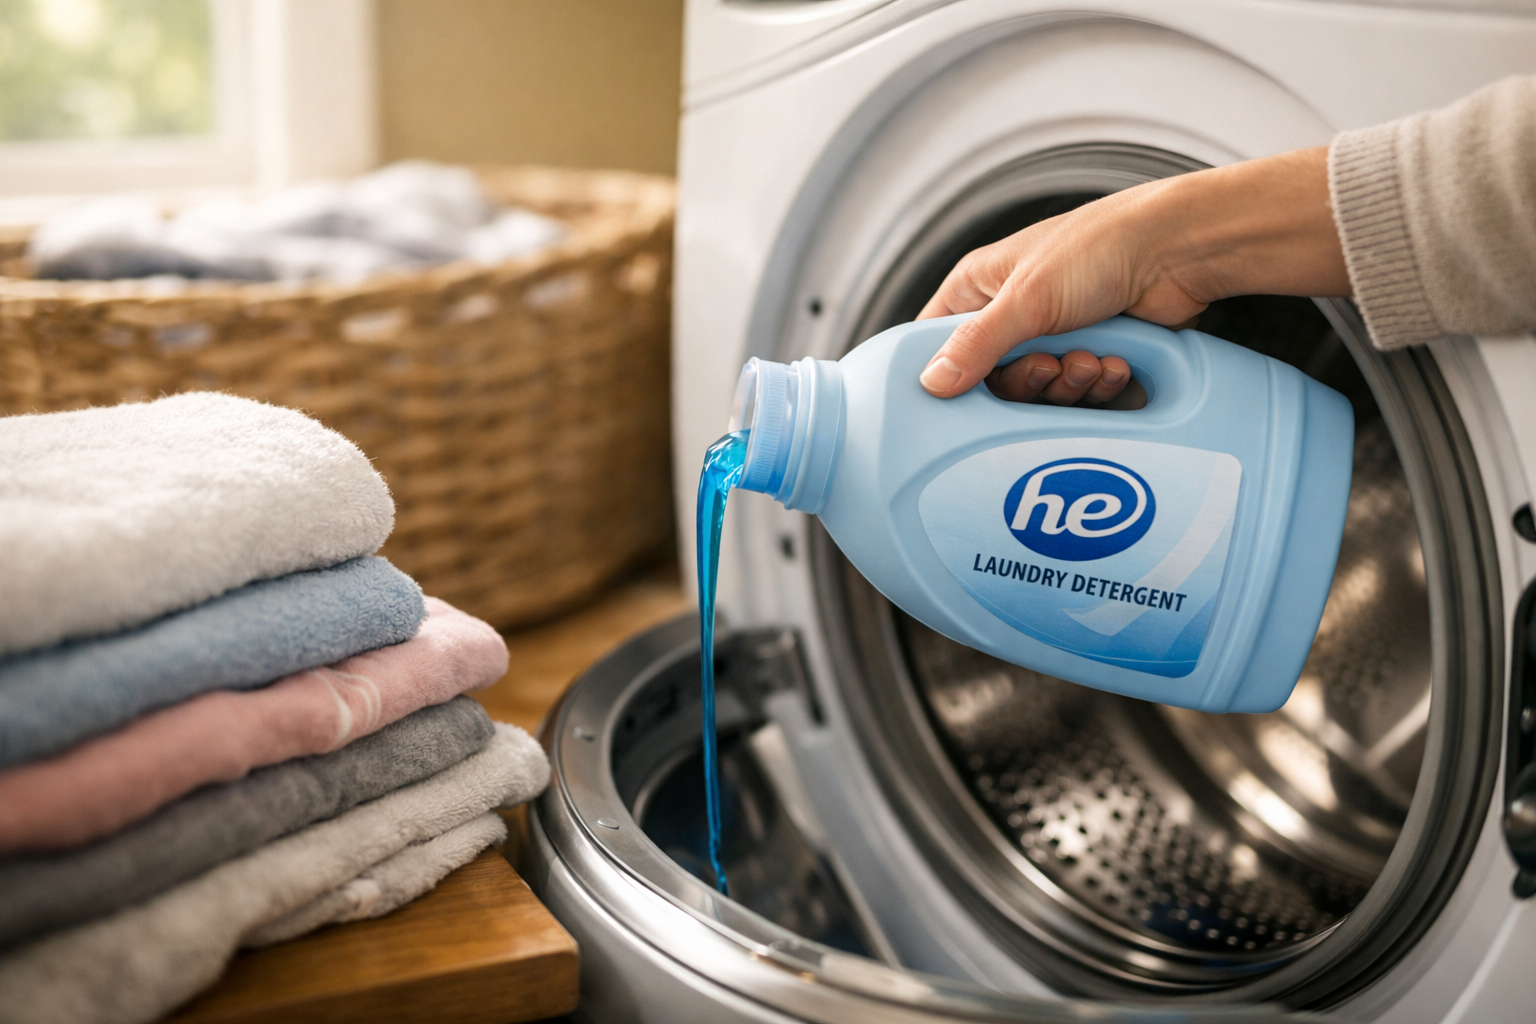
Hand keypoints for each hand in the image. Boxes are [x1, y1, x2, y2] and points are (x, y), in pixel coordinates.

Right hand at [916, 146, 1349, 400]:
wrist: (1180, 251)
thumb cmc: (1102, 246)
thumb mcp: (1027, 299)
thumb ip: (975, 346)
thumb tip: (931, 384)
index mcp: (981, 287)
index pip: (936, 341)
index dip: (945, 370)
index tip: (963, 392)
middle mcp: (1013, 312)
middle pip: (992, 381)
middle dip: (1027, 381)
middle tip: (1050, 366)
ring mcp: (1053, 334)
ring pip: (1038, 392)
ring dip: (1068, 384)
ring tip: (1092, 360)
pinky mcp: (1090, 353)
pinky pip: (1078, 395)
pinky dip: (1098, 384)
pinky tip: (1115, 363)